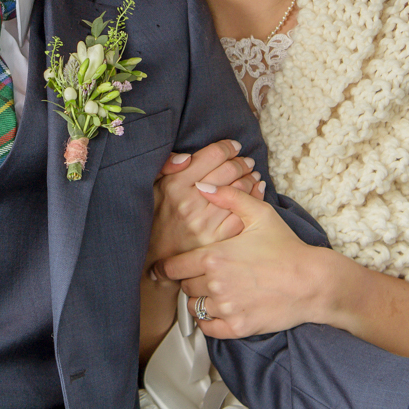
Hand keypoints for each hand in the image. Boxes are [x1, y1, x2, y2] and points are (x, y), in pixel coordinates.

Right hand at [146, 139, 264, 271]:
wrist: (158, 261)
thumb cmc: (156, 220)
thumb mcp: (152, 189)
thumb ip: (166, 168)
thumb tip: (186, 157)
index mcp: (175, 186)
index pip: (212, 156)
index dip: (227, 147)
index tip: (233, 147)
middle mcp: (191, 202)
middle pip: (229, 170)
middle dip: (241, 162)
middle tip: (246, 161)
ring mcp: (206, 222)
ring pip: (240, 190)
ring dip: (250, 177)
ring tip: (252, 174)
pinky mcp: (219, 239)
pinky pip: (244, 212)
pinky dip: (254, 197)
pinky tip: (256, 191)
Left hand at [160, 181, 324, 339]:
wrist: (312, 281)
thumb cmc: (287, 247)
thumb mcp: (259, 213)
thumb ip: (228, 197)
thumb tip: (202, 186)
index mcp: (213, 257)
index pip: (173, 267)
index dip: (168, 267)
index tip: (166, 269)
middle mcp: (215, 284)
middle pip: (185, 286)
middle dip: (191, 280)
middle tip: (205, 275)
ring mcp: (226, 308)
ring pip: (195, 308)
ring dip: (200, 300)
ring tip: (215, 291)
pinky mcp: (237, 327)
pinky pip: (208, 328)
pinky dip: (209, 322)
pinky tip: (221, 310)